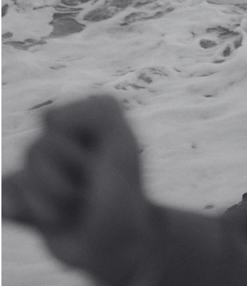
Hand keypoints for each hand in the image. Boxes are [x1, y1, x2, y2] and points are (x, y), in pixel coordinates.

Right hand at [2, 95, 154, 284]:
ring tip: (74, 206)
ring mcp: (41, 171)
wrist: (114, 244)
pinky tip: (43, 218)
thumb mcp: (122, 146)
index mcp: (83, 121)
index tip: (102, 158)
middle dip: (64, 177)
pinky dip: (18, 208)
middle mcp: (59, 141)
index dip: (75, 143)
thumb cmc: (122, 194)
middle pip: (36, 150)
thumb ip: (96, 113)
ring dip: (50, 200)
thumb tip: (45, 117)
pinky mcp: (25, 199)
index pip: (53, 119)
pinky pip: (5, 193)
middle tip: (89, 188)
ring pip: (21, 177)